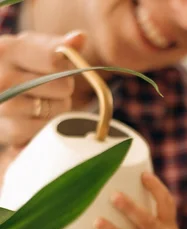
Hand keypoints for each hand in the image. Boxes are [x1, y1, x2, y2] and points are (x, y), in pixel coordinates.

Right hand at [0, 30, 85, 146]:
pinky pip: (43, 131)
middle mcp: (1, 78)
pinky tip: (34, 118)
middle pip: (61, 86)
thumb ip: (57, 45)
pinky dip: (44, 127)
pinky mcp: (6, 132)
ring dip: (56, 110)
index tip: (61, 67)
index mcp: (7, 50)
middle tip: (49, 88)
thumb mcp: (32, 49)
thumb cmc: (17, 69)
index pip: (54, 59)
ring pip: (55, 111)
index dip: (66, 65)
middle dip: (63, 89)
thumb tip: (79, 38)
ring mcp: (2, 107)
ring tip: (41, 103)